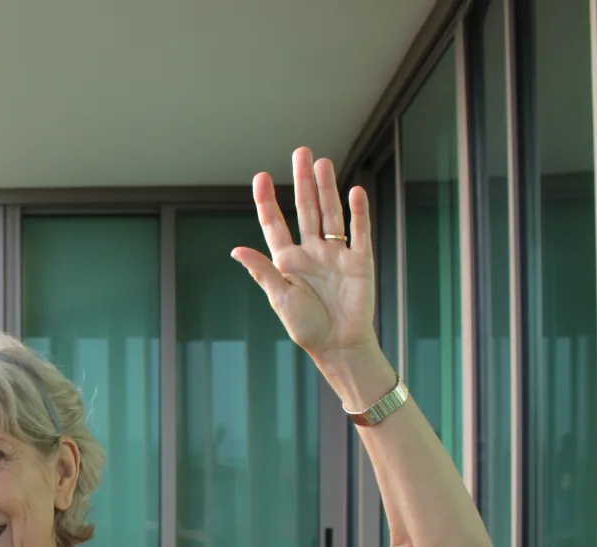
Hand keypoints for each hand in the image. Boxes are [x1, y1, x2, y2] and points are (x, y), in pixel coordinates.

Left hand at [232, 147, 378, 361]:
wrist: (339, 344)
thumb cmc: (306, 326)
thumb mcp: (280, 298)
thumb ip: (263, 272)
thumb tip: (237, 250)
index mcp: (287, 260)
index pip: (275, 223)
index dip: (268, 200)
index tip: (261, 176)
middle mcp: (311, 251)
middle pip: (306, 208)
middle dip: (303, 181)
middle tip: (301, 151)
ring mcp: (335, 253)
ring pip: (330, 213)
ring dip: (327, 188)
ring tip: (322, 163)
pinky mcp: (359, 260)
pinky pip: (359, 231)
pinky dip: (358, 211)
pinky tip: (355, 191)